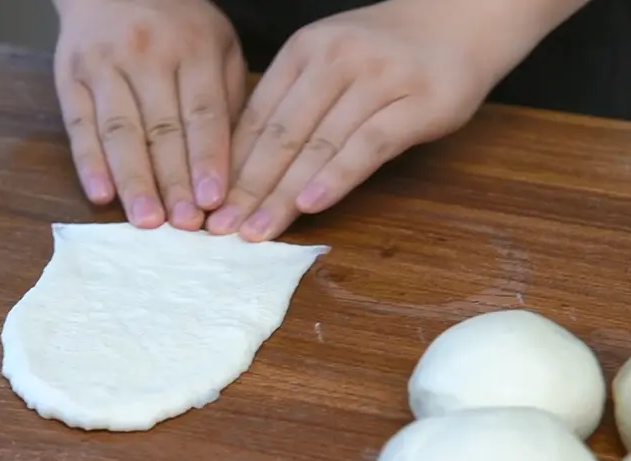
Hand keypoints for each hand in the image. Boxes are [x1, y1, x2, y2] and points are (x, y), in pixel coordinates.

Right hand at [53, 0, 246, 229]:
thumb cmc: (178, 25)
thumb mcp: (218, 44)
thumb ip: (228, 98)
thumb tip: (233, 165)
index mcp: (193, 48)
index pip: (203, 113)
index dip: (207, 159)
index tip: (214, 201)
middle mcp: (147, 56)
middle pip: (162, 129)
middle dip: (174, 182)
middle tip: (184, 226)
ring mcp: (103, 66)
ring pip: (120, 133)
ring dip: (134, 181)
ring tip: (146, 222)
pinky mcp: (69, 77)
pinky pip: (79, 126)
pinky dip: (89, 163)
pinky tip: (102, 195)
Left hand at [206, 0, 493, 241]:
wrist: (461, 17)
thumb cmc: (384, 52)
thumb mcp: (327, 61)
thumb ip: (291, 103)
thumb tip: (241, 165)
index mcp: (303, 51)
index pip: (257, 116)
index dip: (230, 165)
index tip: (209, 205)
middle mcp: (335, 59)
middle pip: (281, 134)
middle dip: (248, 187)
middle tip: (223, 228)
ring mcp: (378, 78)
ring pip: (319, 144)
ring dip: (284, 193)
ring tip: (258, 230)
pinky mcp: (419, 103)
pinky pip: (369, 145)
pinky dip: (338, 176)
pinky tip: (313, 205)